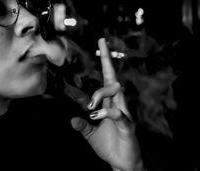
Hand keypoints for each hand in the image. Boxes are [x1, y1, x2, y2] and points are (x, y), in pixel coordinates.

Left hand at [70, 38, 143, 170]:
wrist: (122, 164)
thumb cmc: (109, 146)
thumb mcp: (90, 134)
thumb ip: (82, 124)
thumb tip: (71, 119)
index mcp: (108, 104)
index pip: (105, 79)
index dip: (104, 61)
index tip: (100, 42)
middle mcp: (117, 105)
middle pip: (112, 79)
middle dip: (106, 62)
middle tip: (97, 61)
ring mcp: (123, 115)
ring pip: (117, 93)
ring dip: (101, 94)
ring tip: (91, 107)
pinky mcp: (127, 127)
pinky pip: (120, 115)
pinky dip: (108, 113)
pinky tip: (97, 116)